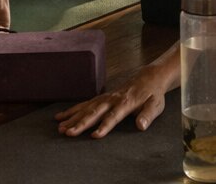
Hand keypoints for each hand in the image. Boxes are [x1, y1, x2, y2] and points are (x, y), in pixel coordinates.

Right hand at [55, 67, 171, 137]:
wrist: (147, 78)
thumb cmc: (152, 94)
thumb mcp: (155, 105)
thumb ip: (148, 115)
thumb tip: (141, 126)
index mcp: (126, 103)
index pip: (114, 116)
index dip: (104, 126)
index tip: (94, 136)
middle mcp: (112, 99)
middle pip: (94, 112)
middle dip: (80, 123)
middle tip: (68, 133)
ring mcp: (104, 98)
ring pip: (85, 108)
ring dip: (72, 118)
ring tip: (60, 128)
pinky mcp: (100, 98)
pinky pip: (83, 104)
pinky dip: (71, 111)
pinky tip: (60, 117)